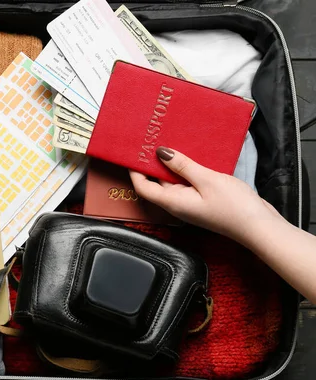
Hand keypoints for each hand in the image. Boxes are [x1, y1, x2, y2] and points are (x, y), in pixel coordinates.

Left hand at [129, 147, 283, 245]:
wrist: (259, 227)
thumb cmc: (234, 207)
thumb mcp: (207, 180)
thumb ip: (183, 166)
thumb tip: (160, 153)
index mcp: (173, 202)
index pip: (143, 188)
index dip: (134, 171)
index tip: (132, 153)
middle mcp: (178, 204)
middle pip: (157, 183)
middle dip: (152, 163)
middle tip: (151, 141)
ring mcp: (190, 202)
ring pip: (174, 181)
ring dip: (171, 164)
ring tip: (170, 142)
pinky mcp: (203, 200)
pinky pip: (188, 182)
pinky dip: (186, 169)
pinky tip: (191, 155)